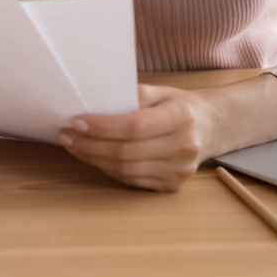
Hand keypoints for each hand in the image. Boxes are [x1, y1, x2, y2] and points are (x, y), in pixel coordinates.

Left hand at [58, 84, 216, 192]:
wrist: (210, 127)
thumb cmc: (178, 105)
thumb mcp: (160, 91)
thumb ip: (131, 96)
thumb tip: (94, 105)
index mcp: (182, 116)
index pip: (135, 126)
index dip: (102, 127)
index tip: (76, 121)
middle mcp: (184, 146)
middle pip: (127, 152)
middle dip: (90, 145)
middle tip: (66, 135)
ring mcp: (181, 170)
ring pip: (126, 170)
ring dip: (94, 159)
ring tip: (74, 146)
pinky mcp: (173, 185)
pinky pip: (133, 180)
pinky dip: (109, 169)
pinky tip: (95, 157)